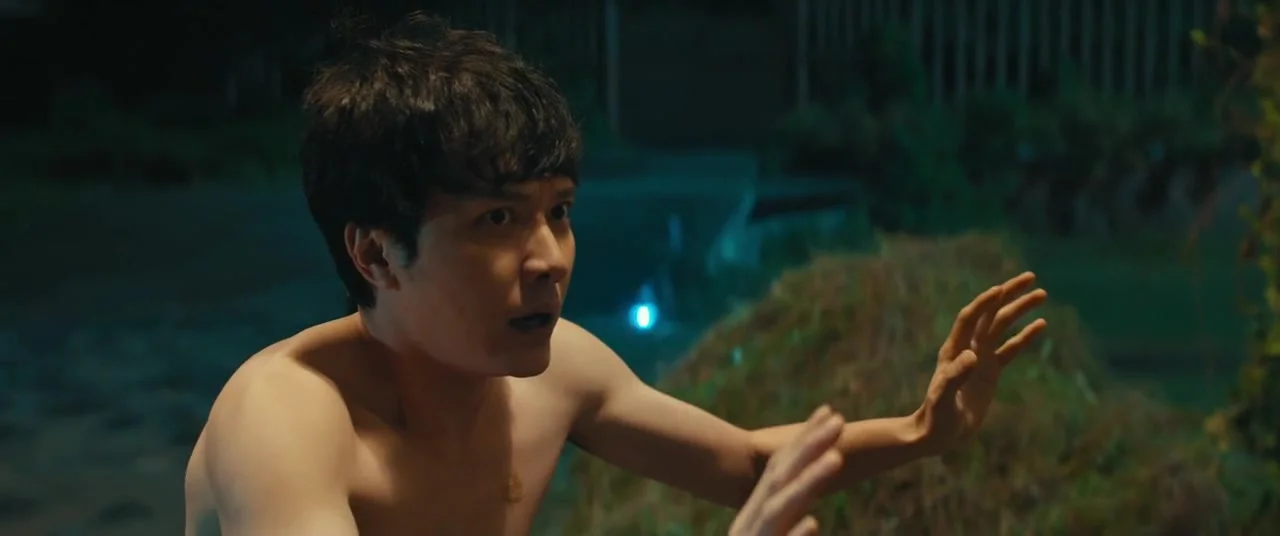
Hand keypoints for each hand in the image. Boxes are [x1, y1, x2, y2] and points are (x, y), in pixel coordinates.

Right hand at [729, 406, 844, 535]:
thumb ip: (785, 526)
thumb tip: (812, 518)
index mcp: (755, 514)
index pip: (781, 469)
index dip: (804, 440)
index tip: (829, 413)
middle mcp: (751, 523)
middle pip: (781, 478)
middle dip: (809, 447)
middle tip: (839, 420)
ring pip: (780, 508)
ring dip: (807, 481)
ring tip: (836, 459)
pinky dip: (795, 535)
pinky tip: (812, 523)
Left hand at [917, 271, 1047, 451]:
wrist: (937, 434)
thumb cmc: (936, 418)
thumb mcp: (944, 399)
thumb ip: (955, 377)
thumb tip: (974, 356)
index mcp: (953, 351)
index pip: (969, 318)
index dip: (984, 304)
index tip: (1001, 289)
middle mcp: (966, 349)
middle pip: (990, 315)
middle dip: (1008, 295)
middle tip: (1030, 277)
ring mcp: (979, 358)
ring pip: (1002, 327)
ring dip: (1020, 310)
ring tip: (1042, 294)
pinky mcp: (990, 372)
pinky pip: (1011, 348)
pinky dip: (1025, 336)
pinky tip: (1041, 324)